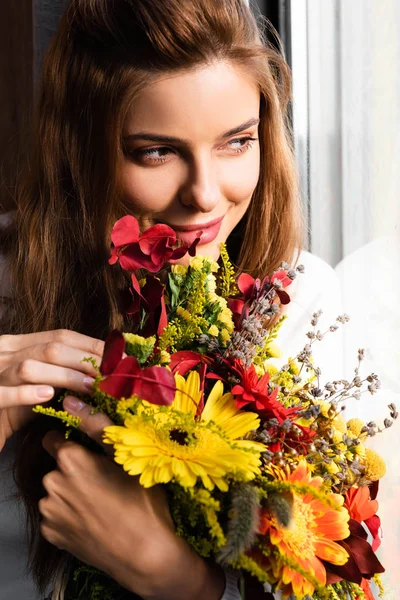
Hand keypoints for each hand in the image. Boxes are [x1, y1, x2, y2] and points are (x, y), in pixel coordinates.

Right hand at [0, 330, 103, 447]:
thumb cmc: (12, 408)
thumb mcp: (40, 384)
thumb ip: (63, 373)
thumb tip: (105, 372)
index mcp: (18, 344)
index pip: (61, 336)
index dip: (92, 345)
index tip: (120, 359)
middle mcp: (4, 352)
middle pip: (51, 348)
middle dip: (87, 361)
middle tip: (113, 376)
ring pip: (30, 367)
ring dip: (65, 376)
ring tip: (90, 387)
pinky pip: (4, 393)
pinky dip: (27, 393)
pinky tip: (48, 396)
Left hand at [40, 398, 224, 599]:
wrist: (145, 554)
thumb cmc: (141, 500)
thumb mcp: (125, 455)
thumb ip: (95, 424)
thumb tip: (71, 400)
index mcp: (70, 460)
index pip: (55, 438)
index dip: (74, 442)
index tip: (92, 453)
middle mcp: (52, 483)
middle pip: (58, 465)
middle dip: (75, 468)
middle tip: (104, 479)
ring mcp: (50, 512)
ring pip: (57, 490)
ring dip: (71, 491)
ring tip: (102, 501)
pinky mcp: (51, 534)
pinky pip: (56, 514)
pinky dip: (70, 514)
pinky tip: (93, 519)